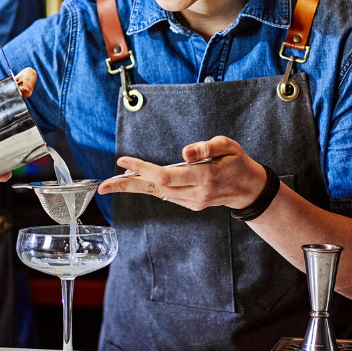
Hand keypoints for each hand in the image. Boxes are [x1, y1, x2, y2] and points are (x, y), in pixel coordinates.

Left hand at [97, 136, 266, 211]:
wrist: (248, 188)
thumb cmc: (237, 162)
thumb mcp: (227, 146)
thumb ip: (206, 148)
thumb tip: (185, 152)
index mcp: (203, 177)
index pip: (165, 175)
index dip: (142, 169)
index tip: (123, 161)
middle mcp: (194, 193)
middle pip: (154, 189)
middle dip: (127, 186)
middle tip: (103, 186)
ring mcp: (192, 202)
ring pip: (157, 194)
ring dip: (134, 186)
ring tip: (113, 181)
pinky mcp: (190, 204)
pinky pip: (165, 195)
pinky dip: (149, 187)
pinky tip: (136, 180)